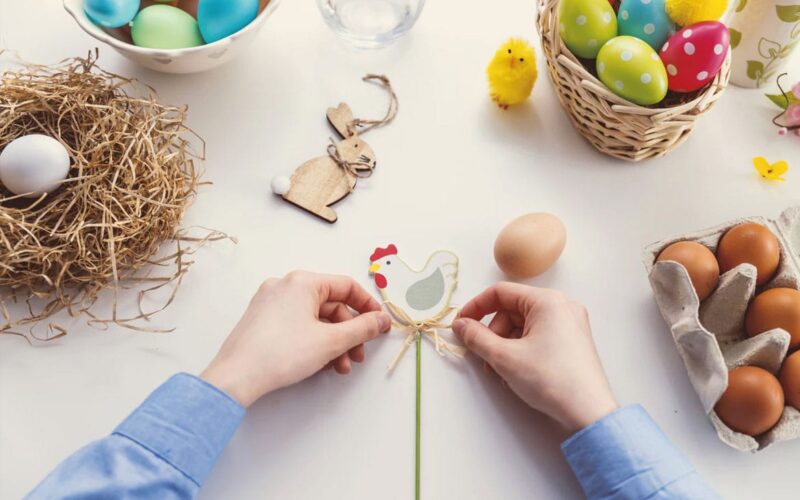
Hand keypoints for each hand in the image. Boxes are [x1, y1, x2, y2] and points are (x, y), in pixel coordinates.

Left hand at [201, 271, 391, 406]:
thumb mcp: (331, 341)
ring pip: (314, 319)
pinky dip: (314, 342)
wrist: (236, 377)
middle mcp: (285, 286)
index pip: (346, 286)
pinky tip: (321, 364)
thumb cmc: (281, 354)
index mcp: (302, 282)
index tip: (379, 325)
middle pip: (331, 305)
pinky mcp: (262, 320)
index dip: (368, 306)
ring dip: (333, 343)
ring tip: (340, 367)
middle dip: (349, 334)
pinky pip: (298, 325)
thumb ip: (362, 329)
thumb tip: (381, 320)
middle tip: (358, 356)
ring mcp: (270, 303)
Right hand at [453, 283, 617, 433]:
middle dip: (493, 334)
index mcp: (547, 301)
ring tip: (502, 372)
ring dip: (505, 346)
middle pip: (512, 311)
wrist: (588, 413)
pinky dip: (522, 351)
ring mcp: (570, 324)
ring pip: (524, 326)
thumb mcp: (504, 357)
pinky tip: (517, 373)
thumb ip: (476, 337)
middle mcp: (562, 306)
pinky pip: (538, 337)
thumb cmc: (550, 380)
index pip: (501, 293)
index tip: (461, 325)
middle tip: (485, 358)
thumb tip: (461, 325)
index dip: (476, 308)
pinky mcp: (573, 342)